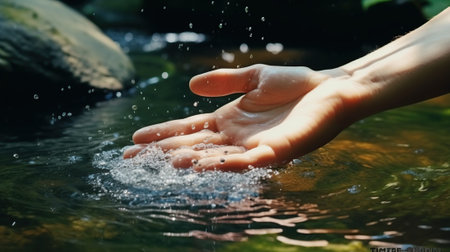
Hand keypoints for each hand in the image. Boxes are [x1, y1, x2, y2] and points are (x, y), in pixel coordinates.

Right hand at [124, 64, 357, 170]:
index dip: (162, 133)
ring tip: (170, 162)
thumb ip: (224, 81)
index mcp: (229, 120)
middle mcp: (237, 137)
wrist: (330, 88)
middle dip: (164, 152)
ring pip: (218, 157)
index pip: (189, 128)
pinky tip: (208, 165)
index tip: (135, 137)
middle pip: (195, 146)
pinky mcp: (278, 150)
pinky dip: (229, 165)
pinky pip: (250, 161)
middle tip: (132, 158)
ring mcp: (255, 146)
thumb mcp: (253, 77)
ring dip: (195, 161)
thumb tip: (191, 86)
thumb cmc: (296, 84)